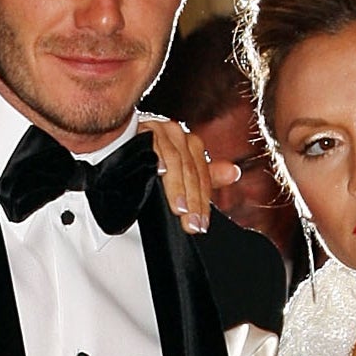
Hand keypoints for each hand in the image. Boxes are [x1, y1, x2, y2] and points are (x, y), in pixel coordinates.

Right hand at [137, 115, 241, 234]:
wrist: (120, 142)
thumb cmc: (153, 160)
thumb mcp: (181, 173)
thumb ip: (207, 176)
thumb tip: (234, 173)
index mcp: (192, 144)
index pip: (202, 177)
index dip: (203, 202)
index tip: (200, 225)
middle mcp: (179, 134)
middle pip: (190, 171)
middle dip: (192, 200)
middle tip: (190, 223)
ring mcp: (161, 130)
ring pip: (175, 161)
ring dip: (176, 187)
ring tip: (179, 208)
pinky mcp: (142, 129)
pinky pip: (152, 144)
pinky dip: (156, 159)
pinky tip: (157, 172)